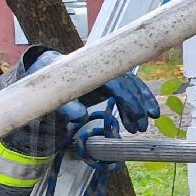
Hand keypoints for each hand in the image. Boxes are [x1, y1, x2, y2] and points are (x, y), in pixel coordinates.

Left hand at [26, 50, 160, 132]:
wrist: (47, 69)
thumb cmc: (50, 84)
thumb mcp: (53, 97)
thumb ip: (65, 106)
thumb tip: (81, 116)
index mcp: (90, 70)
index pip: (115, 82)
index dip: (127, 99)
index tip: (136, 115)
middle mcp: (103, 67)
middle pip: (126, 84)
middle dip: (136, 106)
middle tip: (140, 128)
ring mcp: (108, 72)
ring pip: (131, 85)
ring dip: (142, 104)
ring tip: (143, 126)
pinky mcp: (110, 79)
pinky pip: (129, 87)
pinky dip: (140, 99)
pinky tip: (149, 113)